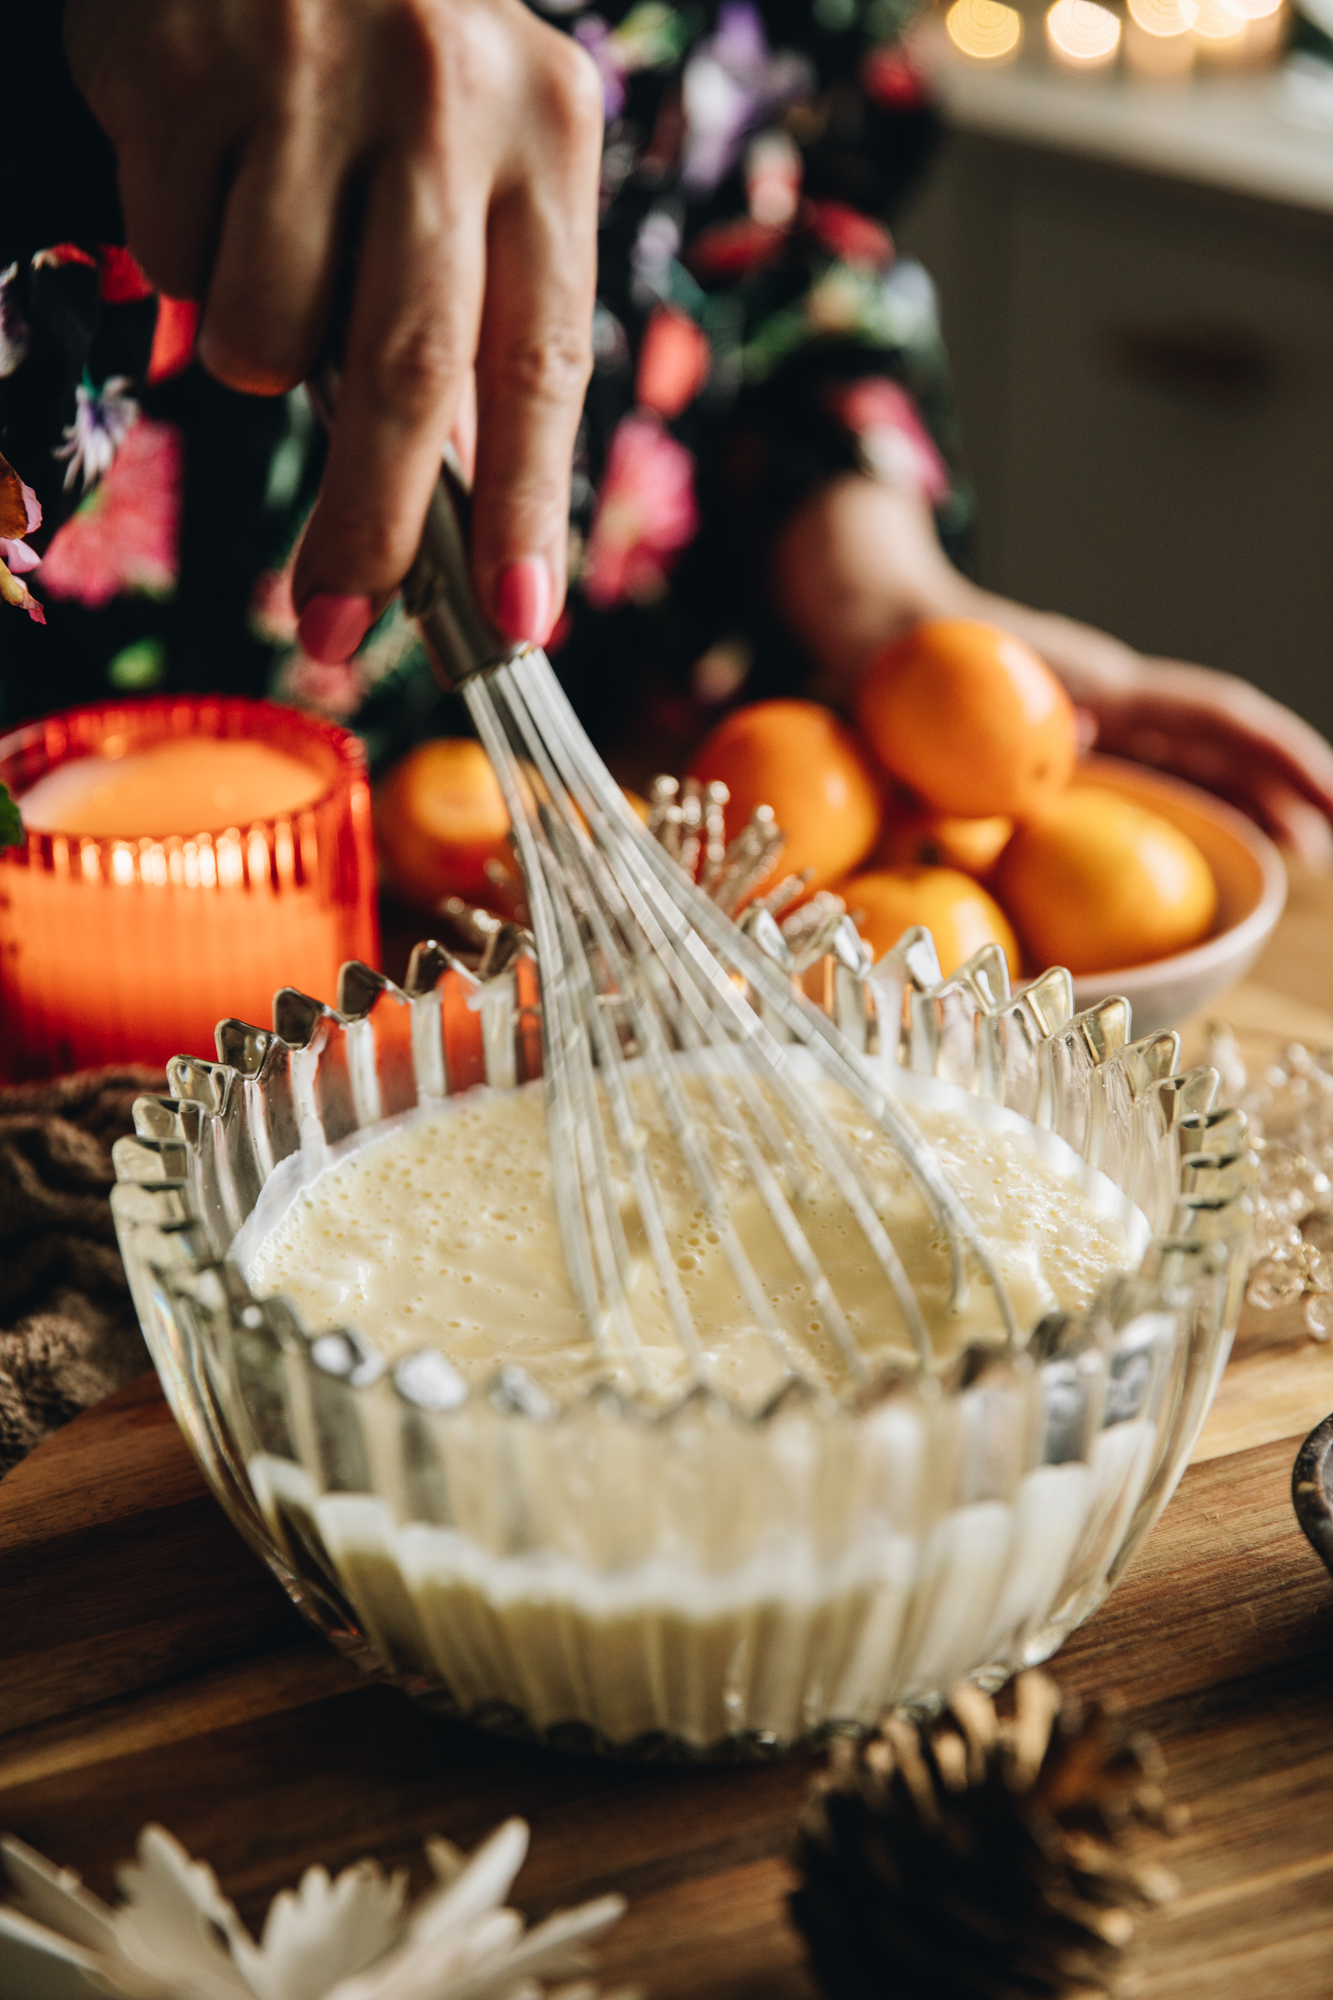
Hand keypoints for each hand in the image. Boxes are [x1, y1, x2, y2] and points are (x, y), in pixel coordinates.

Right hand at [65, 0, 602, 659]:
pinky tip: (214, 170)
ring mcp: (309, 75)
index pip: (544, 360)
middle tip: (335, 628)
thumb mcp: (476, 151)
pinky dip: (185, 255)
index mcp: (548, 129)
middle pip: (408, 378)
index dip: (529, 508)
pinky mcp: (185, 68)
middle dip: (371, 531)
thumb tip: (458, 515)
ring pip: (267, 335)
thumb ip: (478, 307)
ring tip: (273, 246)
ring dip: (257, 349)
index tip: (518, 623)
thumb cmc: (389, 54)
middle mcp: (444, 94)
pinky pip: (174, 259)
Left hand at [774, 475, 1332, 866]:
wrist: (877, 628)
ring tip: (1307, 856)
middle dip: (1290, 785)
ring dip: (1253, 806)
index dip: (1274, 749)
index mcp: (1097, 686)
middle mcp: (1112, 701)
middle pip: (1225, 742)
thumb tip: (1082, 738)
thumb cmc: (900, 655)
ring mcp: (1097, 724)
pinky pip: (1146, 780)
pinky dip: (1185, 814)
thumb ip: (1000, 716)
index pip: (1212, 714)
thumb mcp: (948, 684)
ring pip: (1197, 764)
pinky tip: (1202, 863)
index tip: (1323, 785)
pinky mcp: (1072, 749)